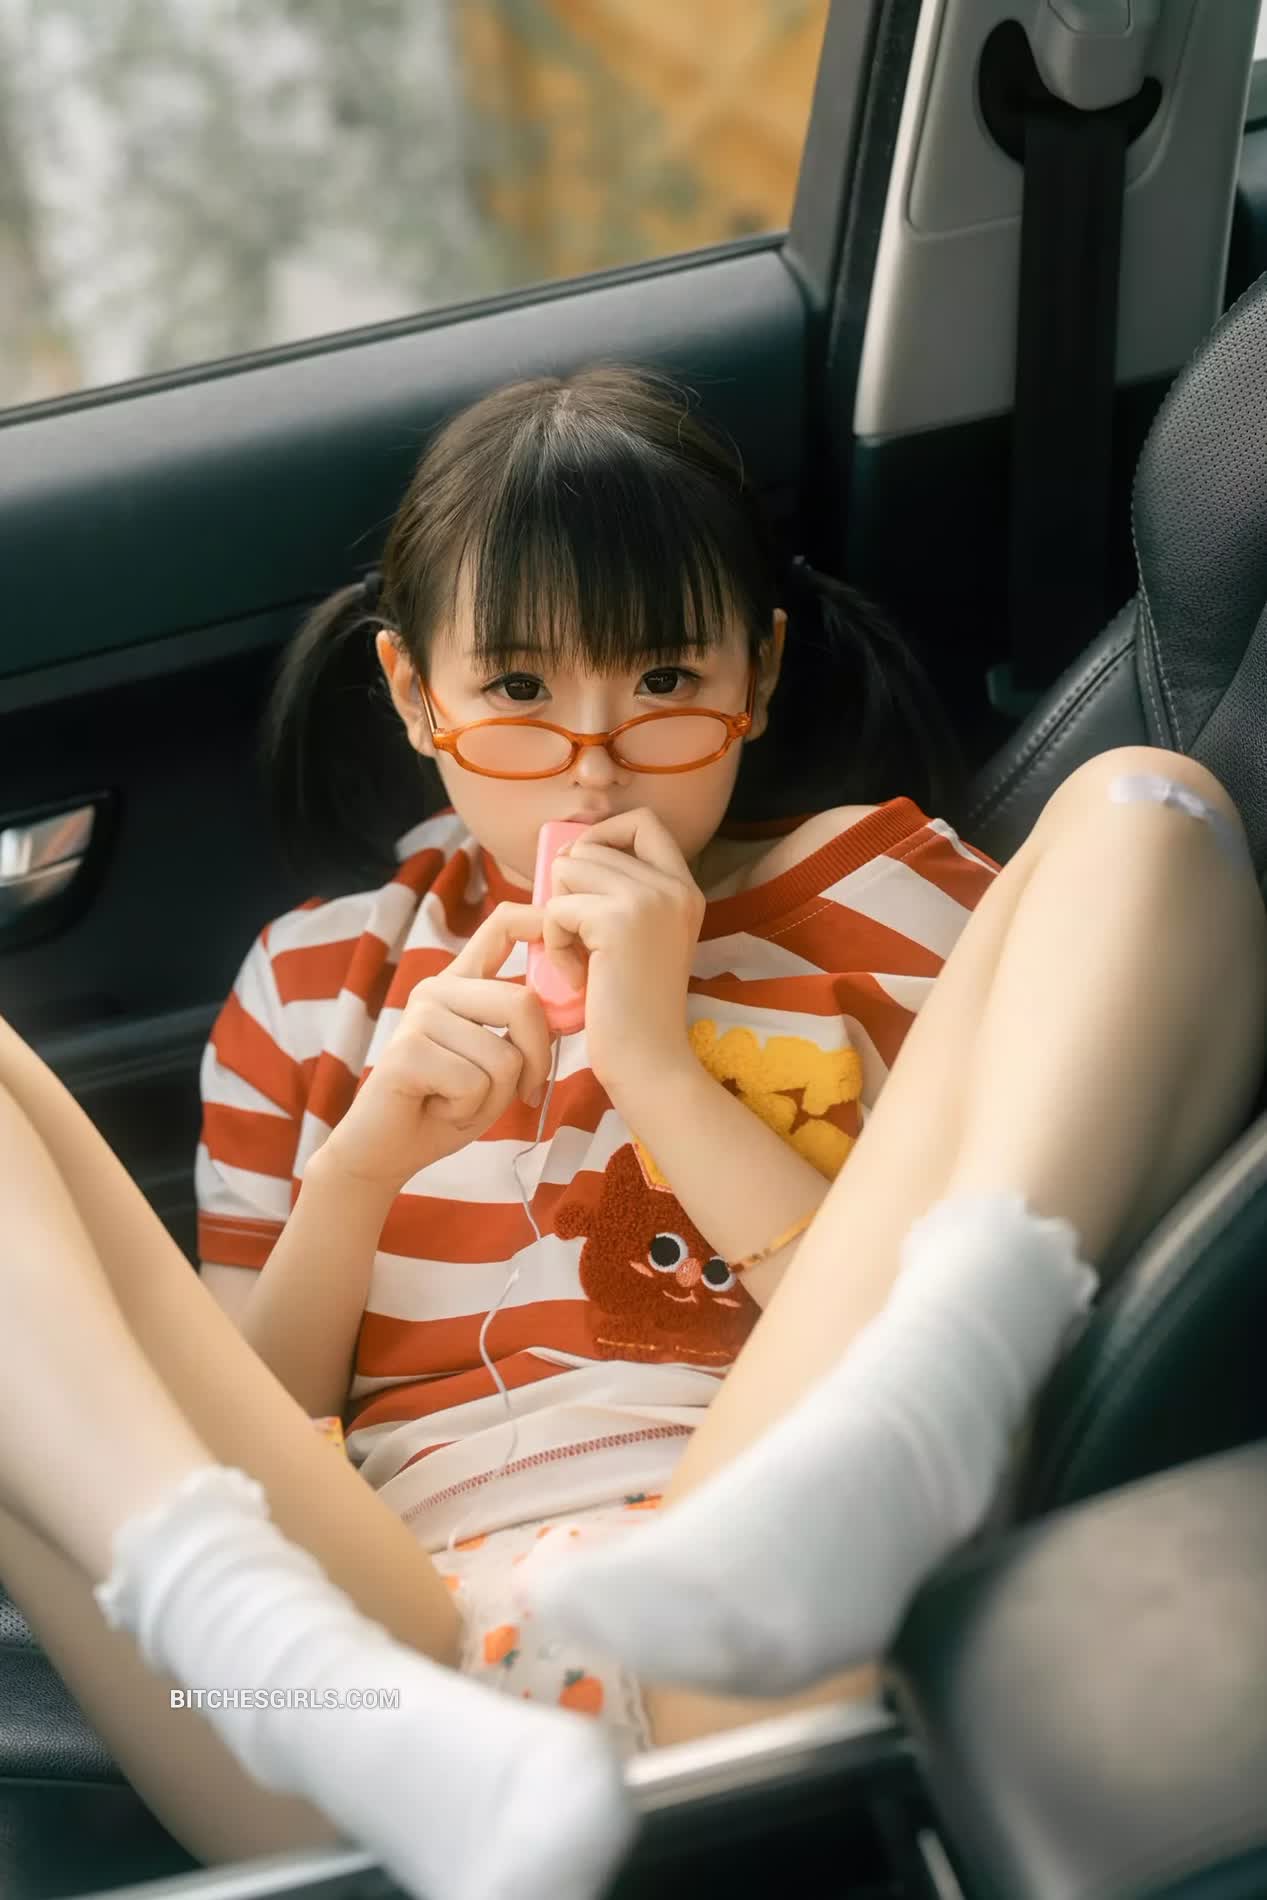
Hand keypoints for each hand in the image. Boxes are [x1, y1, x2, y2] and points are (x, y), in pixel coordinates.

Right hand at [314, 902, 552, 1193]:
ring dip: (496, 1096)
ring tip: (461, 1101)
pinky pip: (474, 1083)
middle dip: (539, 1060)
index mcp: (461, 983)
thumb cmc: (450, 1106)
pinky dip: (469, 1110)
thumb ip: (522, 1029)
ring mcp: (420, 1016)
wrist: (385, 1152)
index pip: (502, 925)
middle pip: (523, 1003)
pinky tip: (440, 1109)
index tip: (567, 940)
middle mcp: (438, 989)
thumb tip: (566, 1002)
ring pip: (503, 1055)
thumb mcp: (499, 1063)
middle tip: (523, 1091)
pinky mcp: (407, 1050)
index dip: (540, 920)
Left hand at [543, 806, 704, 1095]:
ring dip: (558, 915)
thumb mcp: (636, 939)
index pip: (643, 821)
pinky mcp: (618, 920)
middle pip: (591, 845)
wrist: (649, 1061)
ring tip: (579, 958)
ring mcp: (650, 899)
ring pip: (569, 869)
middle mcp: (674, 886)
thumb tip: (564, 854)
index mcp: (684, 888)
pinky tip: (577, 977)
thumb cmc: (632, 1009)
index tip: (585, 876)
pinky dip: (553, 943)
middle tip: (577, 936)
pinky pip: (556, 908)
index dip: (603, 835)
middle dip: (568, 888)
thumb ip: (619, 894)